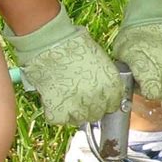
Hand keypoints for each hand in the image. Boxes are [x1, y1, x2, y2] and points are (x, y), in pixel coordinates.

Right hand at [5, 5, 123, 125]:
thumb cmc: (73, 43)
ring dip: (73, 111)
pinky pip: (60, 120)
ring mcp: (78, 109)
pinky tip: (54, 97)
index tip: (96, 95)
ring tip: (65, 95)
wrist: (48, 42)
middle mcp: (97, 99)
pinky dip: (56, 112)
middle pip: (96, 114)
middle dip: (89, 106)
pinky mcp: (59, 113)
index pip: (113, 105)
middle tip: (78, 93)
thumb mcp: (99, 57)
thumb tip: (104, 89)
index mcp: (111, 85)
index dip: (103, 100)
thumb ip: (105, 78)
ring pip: (80, 120)